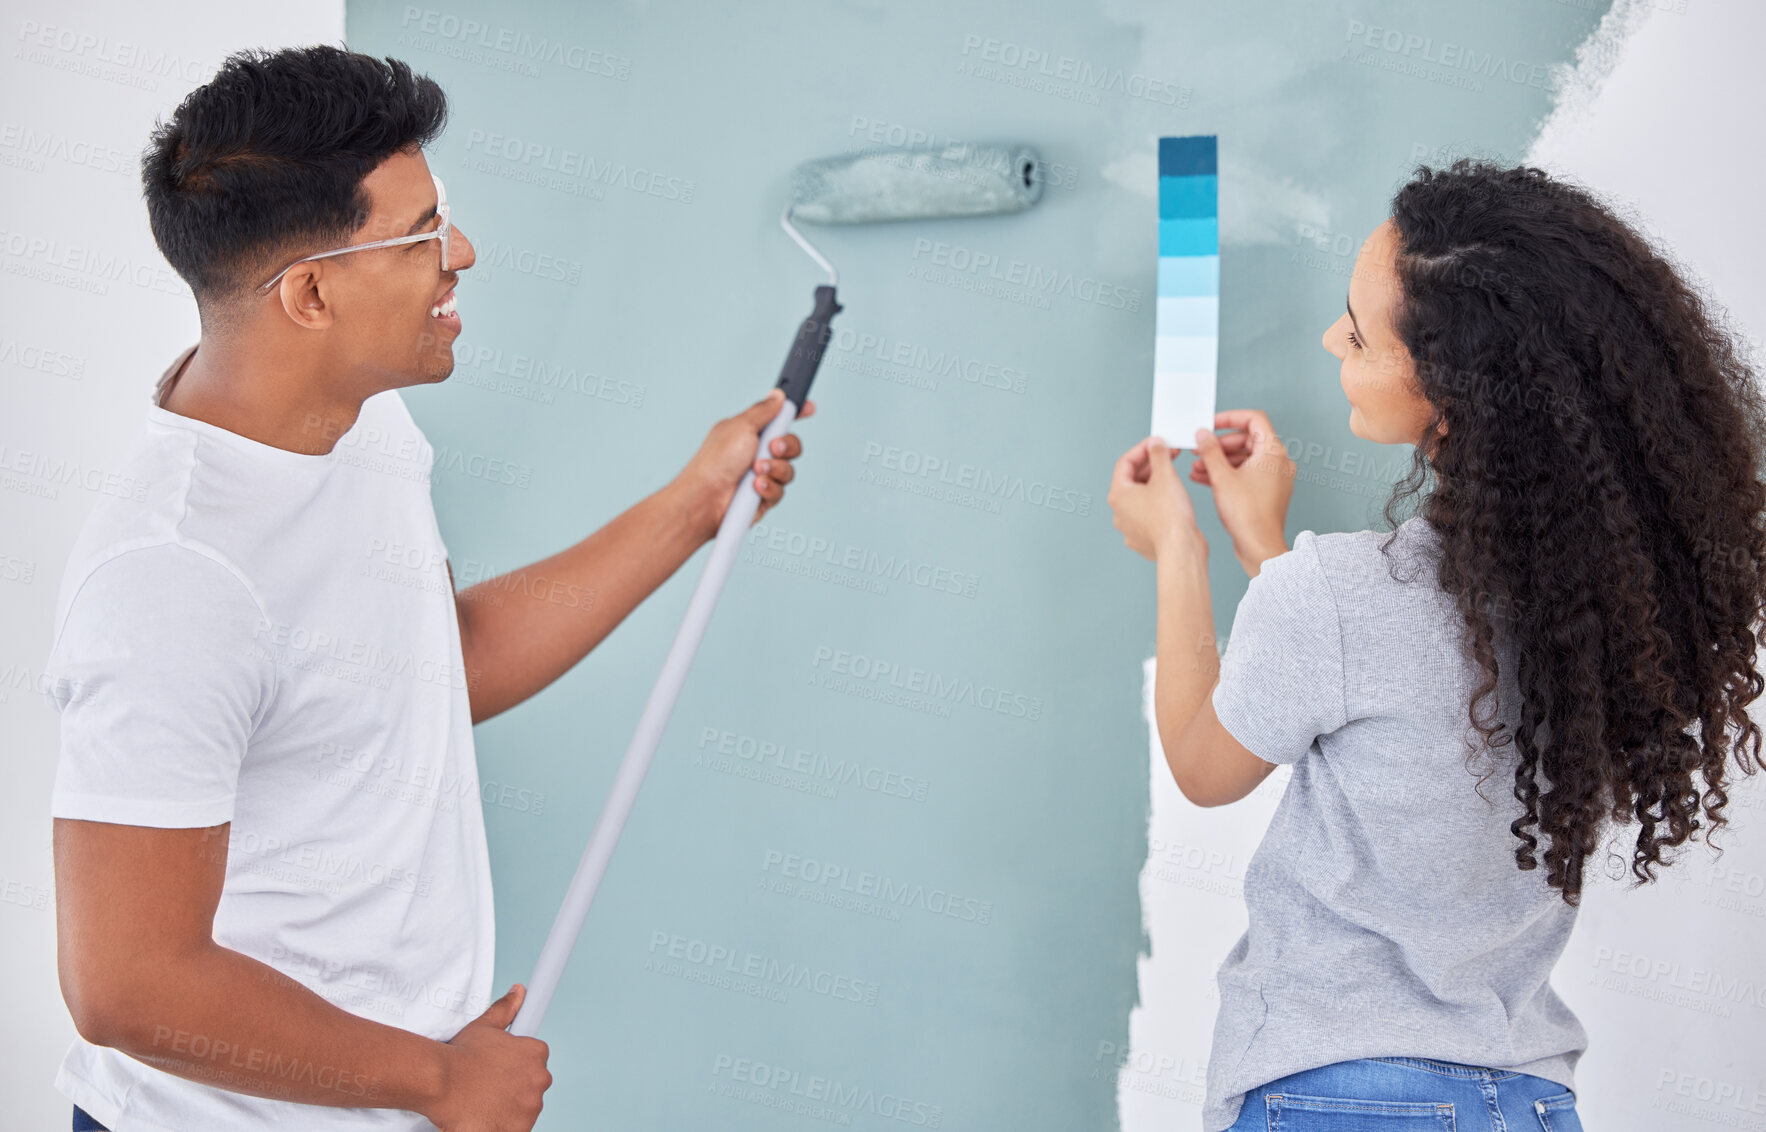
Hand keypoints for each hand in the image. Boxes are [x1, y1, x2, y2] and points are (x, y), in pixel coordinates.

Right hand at [425, 984, 551, 1131]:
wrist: (440, 1083)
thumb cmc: (460, 1056)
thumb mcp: (484, 1026)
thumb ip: (506, 1009)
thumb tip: (519, 991)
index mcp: (536, 1053)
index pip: (535, 1060)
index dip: (514, 1065)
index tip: (498, 1070)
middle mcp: (540, 1079)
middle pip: (531, 1085)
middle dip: (513, 1087)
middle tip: (486, 1086)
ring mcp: (531, 1107)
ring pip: (524, 1108)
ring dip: (508, 1106)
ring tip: (482, 1100)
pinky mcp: (519, 1130)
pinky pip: (516, 1128)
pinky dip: (503, 1124)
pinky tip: (485, 1116)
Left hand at [676, 388, 814, 541]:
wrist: (707, 497)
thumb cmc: (716, 461)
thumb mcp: (741, 426)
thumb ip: (764, 410)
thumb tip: (777, 395)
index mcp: (750, 432)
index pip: (778, 419)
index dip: (795, 413)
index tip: (809, 408)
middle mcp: (757, 453)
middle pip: (791, 445)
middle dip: (787, 446)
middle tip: (772, 447)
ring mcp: (761, 475)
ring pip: (788, 470)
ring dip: (775, 469)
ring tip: (755, 470)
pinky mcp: (764, 497)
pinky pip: (781, 491)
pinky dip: (769, 488)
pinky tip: (755, 487)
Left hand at [1108, 436, 1201, 561]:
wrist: (1181, 549)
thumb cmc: (1170, 517)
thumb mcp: (1166, 476)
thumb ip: (1159, 455)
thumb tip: (1155, 444)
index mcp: (1118, 495)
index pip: (1125, 463)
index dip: (1143, 449)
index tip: (1157, 443)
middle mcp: (1119, 513)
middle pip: (1132, 481)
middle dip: (1152, 465)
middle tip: (1169, 455)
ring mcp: (1130, 528)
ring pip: (1141, 499)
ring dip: (1156, 484)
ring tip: (1174, 475)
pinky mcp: (1144, 540)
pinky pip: (1149, 516)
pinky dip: (1159, 504)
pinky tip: (1174, 499)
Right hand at [1189, 409, 1293, 573]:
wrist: (1259, 547)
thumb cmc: (1248, 515)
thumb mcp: (1222, 477)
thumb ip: (1210, 451)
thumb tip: (1203, 434)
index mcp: (1273, 452)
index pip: (1253, 420)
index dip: (1229, 418)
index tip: (1211, 423)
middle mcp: (1278, 462)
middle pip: (1246, 439)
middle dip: (1219, 444)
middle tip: (1199, 448)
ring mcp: (1274, 478)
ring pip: (1244, 458)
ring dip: (1219, 460)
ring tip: (1196, 466)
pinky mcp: (1267, 492)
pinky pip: (1246, 474)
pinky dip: (1227, 474)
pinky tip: (1204, 478)